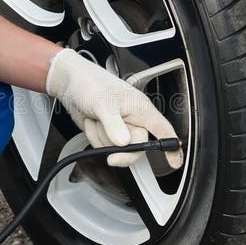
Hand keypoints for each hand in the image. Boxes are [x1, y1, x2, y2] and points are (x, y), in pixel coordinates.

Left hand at [46, 48, 182, 167]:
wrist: (71, 83)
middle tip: (111, 153)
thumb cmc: (90, 82)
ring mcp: (119, 127)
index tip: (175, 161)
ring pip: (117, 148)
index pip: (163, 130)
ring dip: (102, 138)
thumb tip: (124, 142)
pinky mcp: (106, 132)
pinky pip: (103, 146)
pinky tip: (91, 122)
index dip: (171, 146)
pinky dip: (94, 137)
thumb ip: (114, 124)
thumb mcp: (102, 103)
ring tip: (97, 119)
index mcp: (140, 109)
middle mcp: (132, 119)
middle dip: (120, 150)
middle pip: (137, 147)